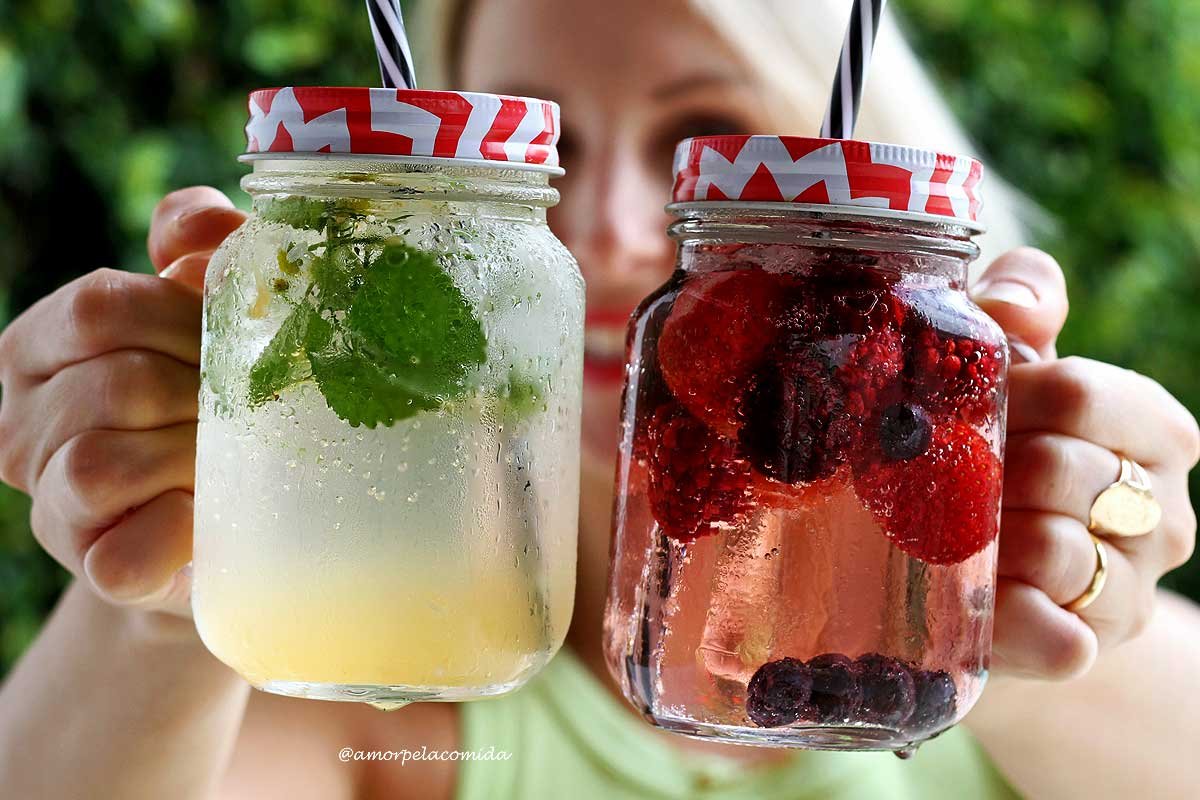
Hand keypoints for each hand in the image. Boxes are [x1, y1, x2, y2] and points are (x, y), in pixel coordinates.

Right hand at [0, 187, 244, 616]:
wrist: (234, 516)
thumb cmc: (217, 394)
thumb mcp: (211, 306)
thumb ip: (203, 244)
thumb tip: (197, 233)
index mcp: (41, 346)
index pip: (99, 308)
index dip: (181, 318)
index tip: (232, 340)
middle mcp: (24, 423)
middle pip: (114, 386)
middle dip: (204, 394)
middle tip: (253, 407)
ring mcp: (52, 501)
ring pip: (102, 464)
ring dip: (192, 457)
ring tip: (233, 457)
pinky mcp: (94, 567)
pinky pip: (123, 553)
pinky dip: (177, 533)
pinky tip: (208, 517)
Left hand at [972, 248, 1199, 678]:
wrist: (978, 575)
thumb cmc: (994, 452)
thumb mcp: (1007, 372)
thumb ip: (1016, 313)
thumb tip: (1014, 304)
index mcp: (1152, 428)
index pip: (1079, 394)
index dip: (1000, 396)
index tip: (954, 406)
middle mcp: (1160, 509)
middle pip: (1057, 468)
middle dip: (980, 469)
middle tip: (934, 475)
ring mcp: (1130, 586)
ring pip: (1051, 549)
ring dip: (976, 537)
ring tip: (943, 530)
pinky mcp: (1089, 649)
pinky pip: (1051, 636)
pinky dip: (999, 614)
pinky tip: (969, 595)